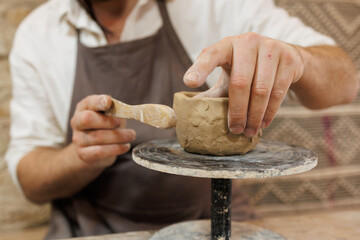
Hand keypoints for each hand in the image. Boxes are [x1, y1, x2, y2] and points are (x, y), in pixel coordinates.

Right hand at [70, 95, 135, 167]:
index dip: (98, 101)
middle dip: (108, 120)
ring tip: (131, 135)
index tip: (109, 102)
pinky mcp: (83, 154)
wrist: (92, 150)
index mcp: (83, 108)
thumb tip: (128, 111)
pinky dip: (116, 148)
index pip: (88, 102)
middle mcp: (77, 122)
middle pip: (87, 119)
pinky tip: (125, 146)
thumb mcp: (109, 115)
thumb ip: (114, 110)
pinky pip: (100, 151)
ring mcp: (78, 139)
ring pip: (98, 136)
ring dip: (119, 136)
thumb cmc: (104, 127)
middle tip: (121, 123)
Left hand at [184, 32, 303, 136]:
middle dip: (237, 111)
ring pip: (260, 90)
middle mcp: (248, 42)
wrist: (285, 58)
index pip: (210, 55)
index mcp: (227, 45)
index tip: (189, 82)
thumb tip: (193, 113)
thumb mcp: (229, 76)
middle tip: (235, 130)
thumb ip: (213, 93)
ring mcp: (271, 49)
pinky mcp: (289, 60)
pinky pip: (278, 92)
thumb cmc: (248, 70)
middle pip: (239, 82)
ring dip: (254, 116)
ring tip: (249, 131)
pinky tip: (262, 124)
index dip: (200, 69)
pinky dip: (269, 113)